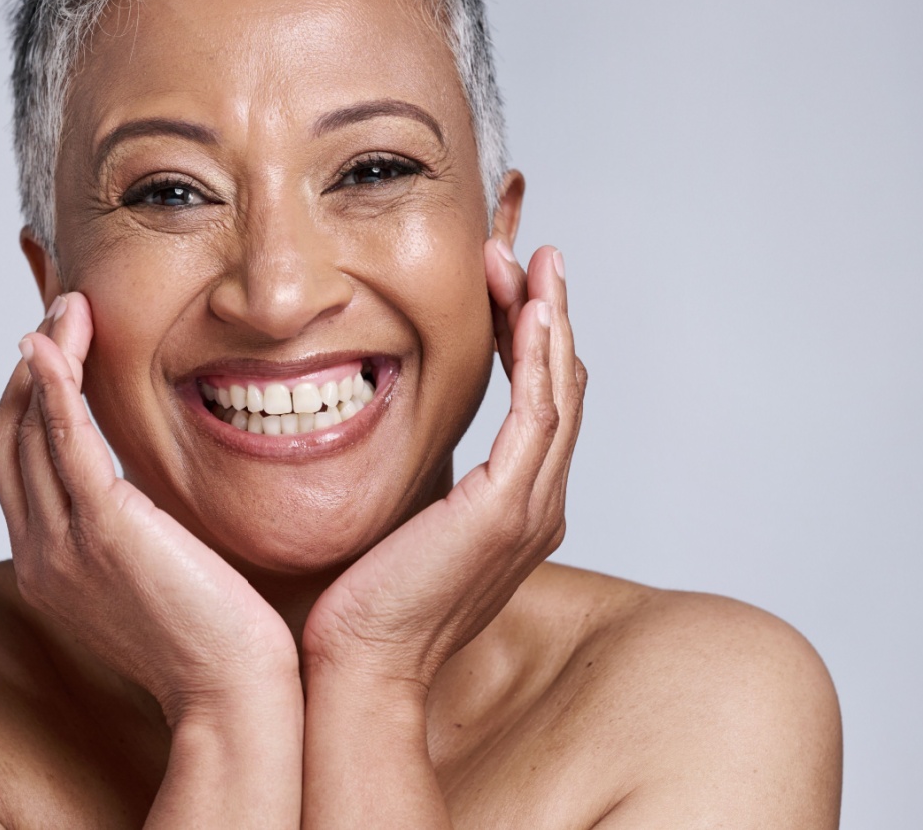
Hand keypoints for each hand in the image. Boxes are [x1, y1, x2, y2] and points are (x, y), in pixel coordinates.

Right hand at [0, 292, 300, 723]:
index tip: (57, 346)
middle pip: (7, 436)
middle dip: (29, 365)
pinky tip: (59, 344)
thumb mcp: (152, 574)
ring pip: (30, 429)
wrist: (231, 692)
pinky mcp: (104, 530)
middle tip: (60, 310)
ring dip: (46, 357)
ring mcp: (62, 545)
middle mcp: (38, 554)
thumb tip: (144, 490)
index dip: (29, 396)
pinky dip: (56, 386)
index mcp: (46, 565)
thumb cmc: (211, 640)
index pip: (15, 462)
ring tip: (70, 307)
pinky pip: (64, 442)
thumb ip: (131, 530)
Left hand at [301, 243, 585, 689]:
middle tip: (530, 254)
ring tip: (533, 260)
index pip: (540, 404)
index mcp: (516, 509)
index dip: (531, 338)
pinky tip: (530, 308)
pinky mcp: (506, 511)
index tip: (507, 283)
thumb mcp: (401, 524)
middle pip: (562, 387)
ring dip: (547, 318)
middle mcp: (537, 506)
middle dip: (547, 313)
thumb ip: (421, 483)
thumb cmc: (366, 606)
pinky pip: (537, 416)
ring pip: (559, 391)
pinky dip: (539, 356)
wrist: (359, 668)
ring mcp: (528, 509)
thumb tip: (393, 435)